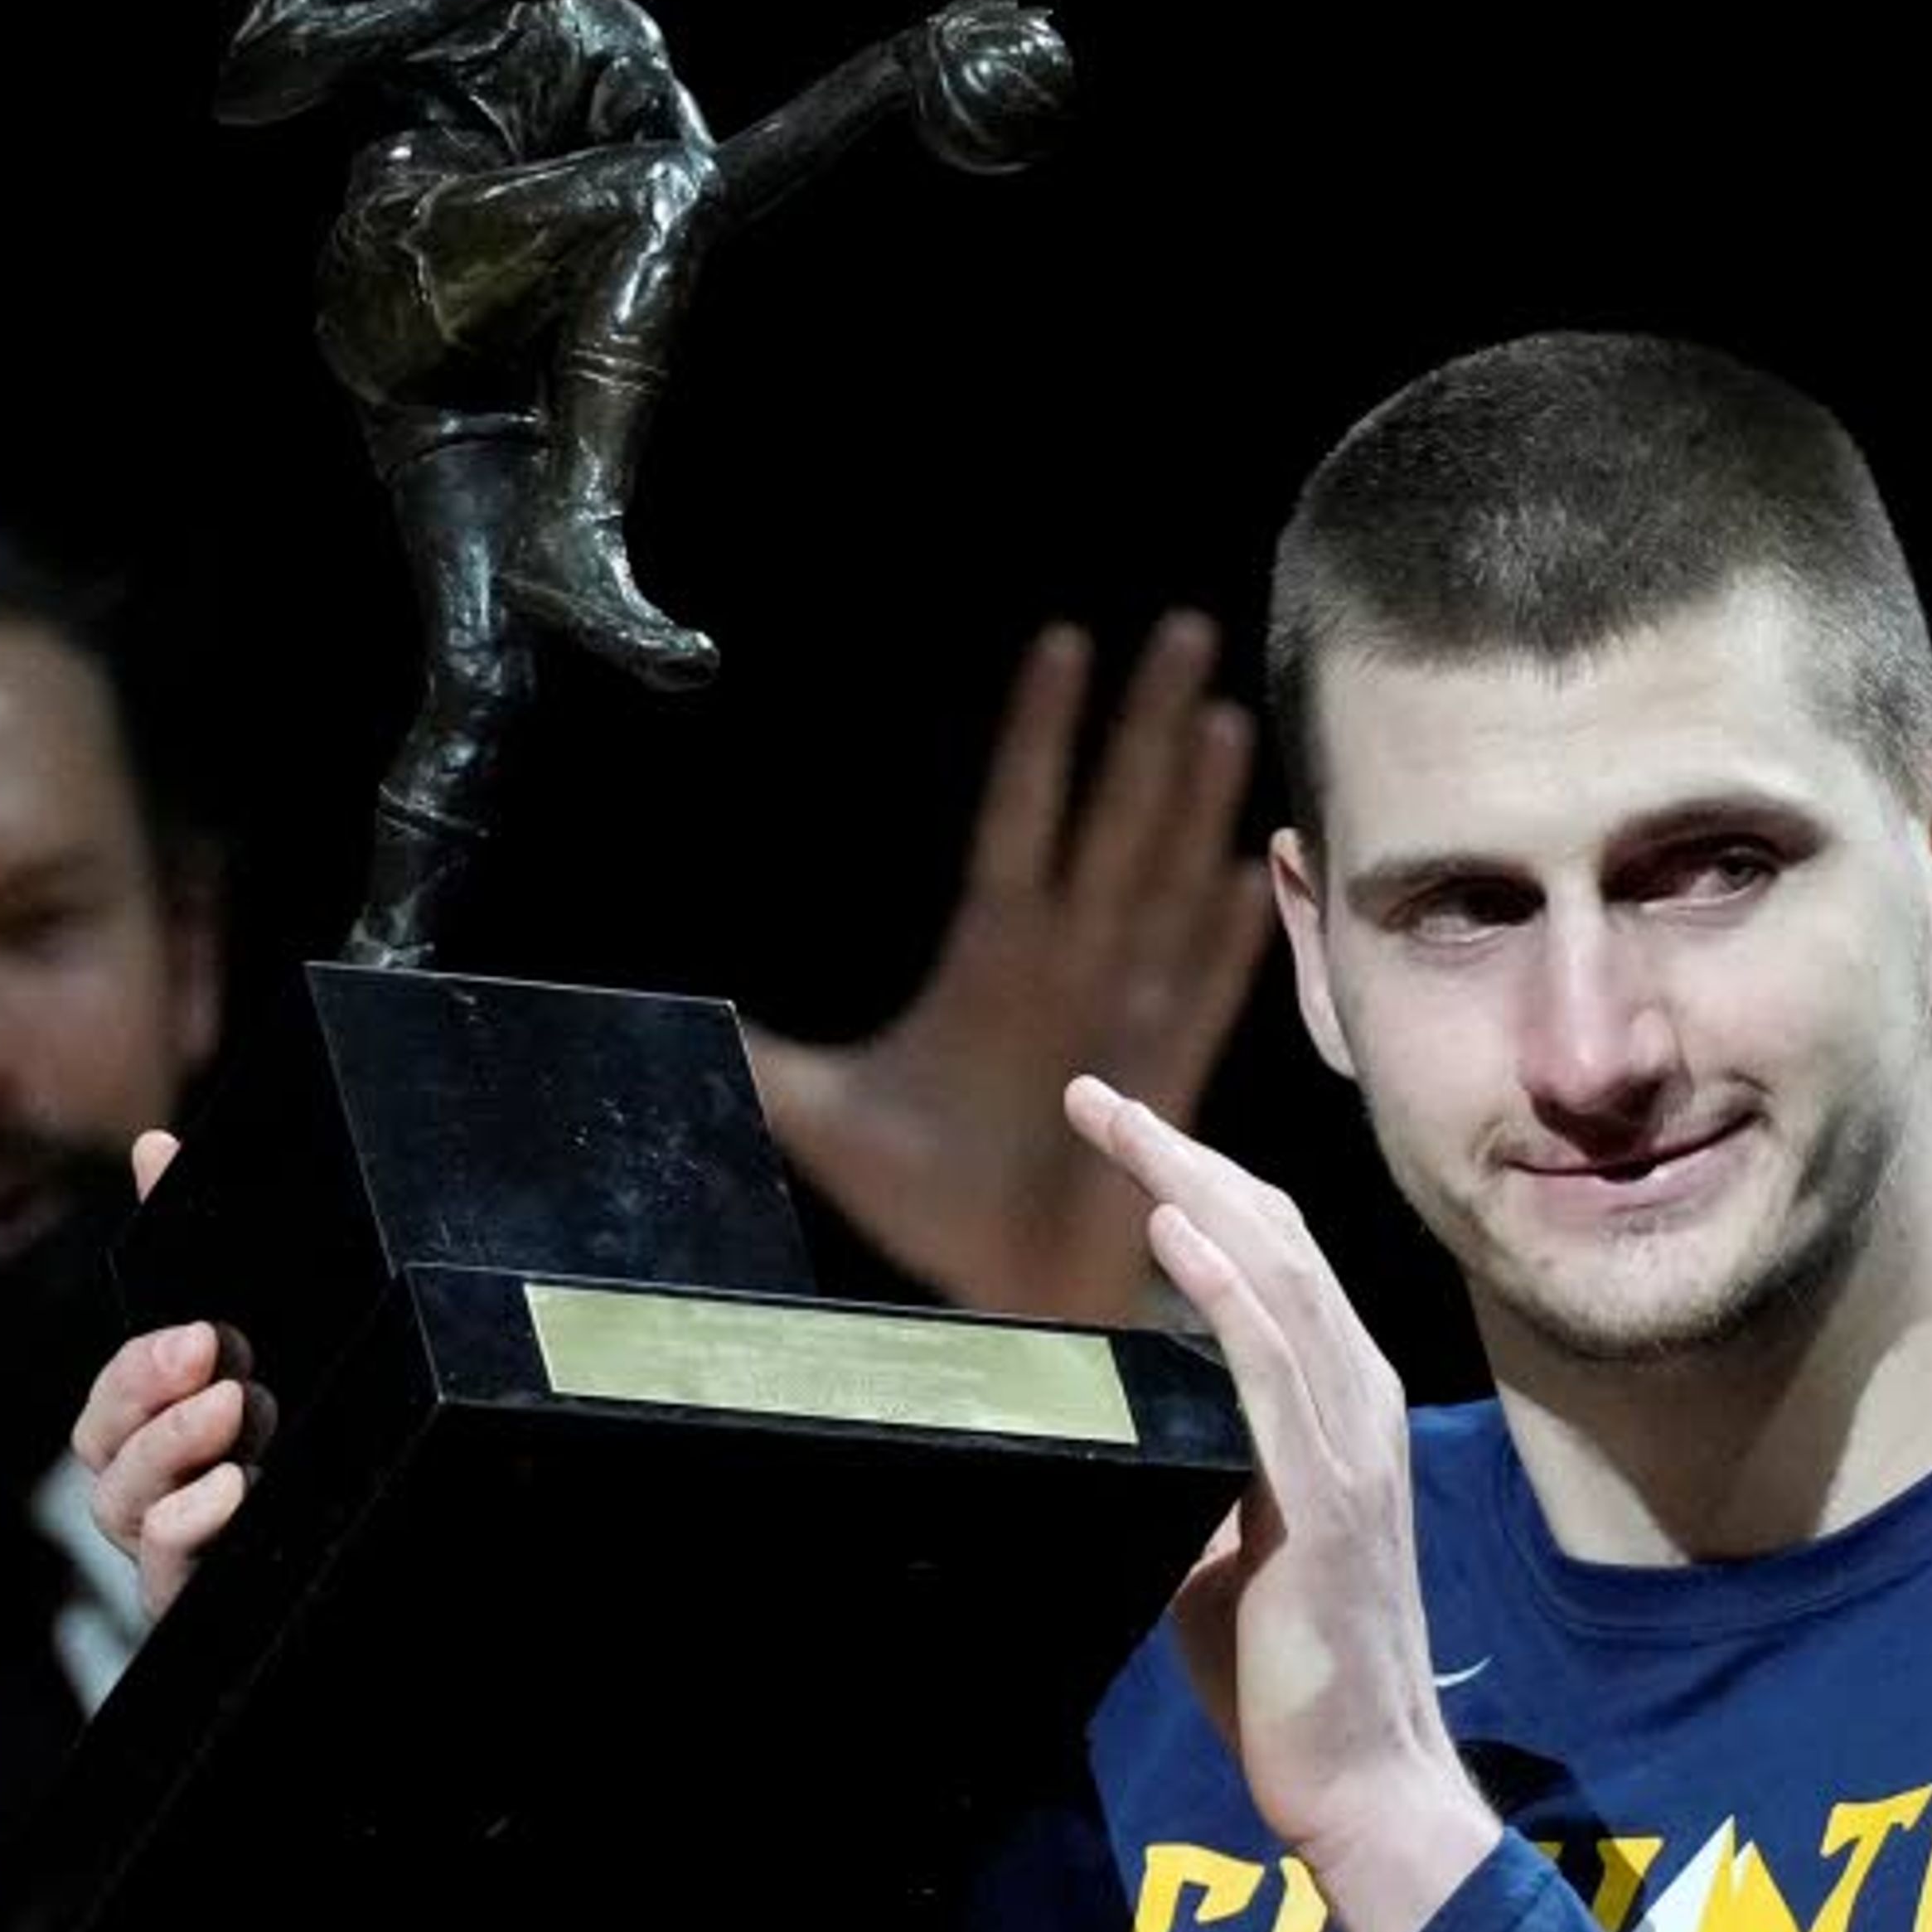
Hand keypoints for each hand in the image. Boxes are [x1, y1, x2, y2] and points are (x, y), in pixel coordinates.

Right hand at [73, 1131, 265, 1621]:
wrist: (402, 1540)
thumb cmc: (309, 1431)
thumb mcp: (273, 1336)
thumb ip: (205, 1249)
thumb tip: (153, 1145)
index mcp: (161, 1427)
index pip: (115, 1394)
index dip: (143, 1364)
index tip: (203, 1334)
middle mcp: (155, 1489)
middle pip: (104, 1448)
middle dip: (153, 1403)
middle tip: (223, 1375)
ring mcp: (175, 1549)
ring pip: (123, 1508)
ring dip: (171, 1457)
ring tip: (235, 1420)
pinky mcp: (198, 1598)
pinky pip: (162, 1577)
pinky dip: (185, 1530)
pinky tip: (228, 1497)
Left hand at [744, 613, 1272, 1321]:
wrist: (999, 1299)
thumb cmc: (932, 1206)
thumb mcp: (819, 1115)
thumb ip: (762, 1055)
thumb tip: (680, 1008)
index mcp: (994, 959)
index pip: (1020, 820)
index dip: (1038, 737)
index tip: (1061, 644)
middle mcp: (1069, 968)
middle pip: (1112, 822)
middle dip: (1145, 730)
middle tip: (1178, 631)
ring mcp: (1122, 1018)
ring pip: (1167, 885)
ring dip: (1195, 809)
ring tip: (1222, 721)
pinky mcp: (1160, 1082)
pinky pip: (1204, 994)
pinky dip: (1228, 938)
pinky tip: (1251, 874)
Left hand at [1061, 1079, 1498, 1931]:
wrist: (1362, 1779)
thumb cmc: (1290, 1681)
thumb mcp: (1223, 1555)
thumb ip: (1195, 1487)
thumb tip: (1127, 1457)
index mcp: (1338, 1414)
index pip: (1273, 1267)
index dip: (1201, 1188)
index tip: (1123, 1133)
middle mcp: (1357, 1409)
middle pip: (1274, 1244)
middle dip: (1180, 1157)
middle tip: (1093, 1099)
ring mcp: (1348, 1450)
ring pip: (1278, 1284)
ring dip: (1191, 1192)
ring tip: (1120, 1129)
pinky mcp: (1323, 1503)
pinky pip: (1275, 1374)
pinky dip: (1227, 1294)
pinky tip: (1177, 1236)